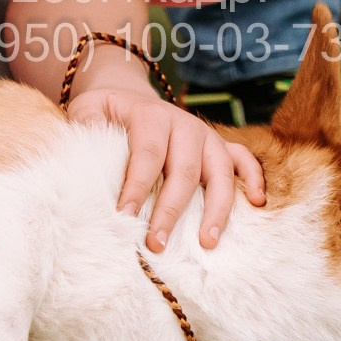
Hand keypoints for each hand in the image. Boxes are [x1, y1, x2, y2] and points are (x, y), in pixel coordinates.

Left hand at [67, 84, 265, 250]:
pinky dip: (254, 179)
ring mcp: (206, 136)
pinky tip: (257, 204)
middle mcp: (184, 125)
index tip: (124, 217)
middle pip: (185, 171)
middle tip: (157, 245)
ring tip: (207, 242)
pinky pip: (244, 160)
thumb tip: (84, 160)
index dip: (137, 187)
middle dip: (171, 210)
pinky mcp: (219, 145)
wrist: (128, 95)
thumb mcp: (88, 110)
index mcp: (151, 116)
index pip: (147, 156)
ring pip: (220, 171)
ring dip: (216, 208)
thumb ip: (87, 128)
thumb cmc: (107, 113)